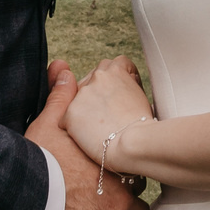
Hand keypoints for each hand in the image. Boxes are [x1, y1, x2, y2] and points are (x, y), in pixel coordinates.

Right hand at [26, 59, 146, 209]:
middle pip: (139, 184)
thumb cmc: (37, 161)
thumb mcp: (48, 124)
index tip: (114, 164)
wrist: (28, 198)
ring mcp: (120, 206)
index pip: (135, 152)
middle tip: (108, 192)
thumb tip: (62, 66)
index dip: (125, 160)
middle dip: (127, 188)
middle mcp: (121, 178)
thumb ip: (61, 97)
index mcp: (110, 152)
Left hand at [66, 54, 155, 168]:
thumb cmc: (141, 125)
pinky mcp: (70, 114)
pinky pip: (68, 118)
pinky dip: (76, 126)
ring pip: (80, 96)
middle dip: (101, 90)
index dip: (121, 78)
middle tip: (110, 110)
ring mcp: (81, 95)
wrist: (131, 144)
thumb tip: (124, 87)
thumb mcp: (141, 95)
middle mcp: (96, 77)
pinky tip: (89, 136)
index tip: (123, 90)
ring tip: (100, 126)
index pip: (115, 64)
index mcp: (116, 71)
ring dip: (87, 106)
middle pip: (96, 77)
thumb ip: (128, 84)